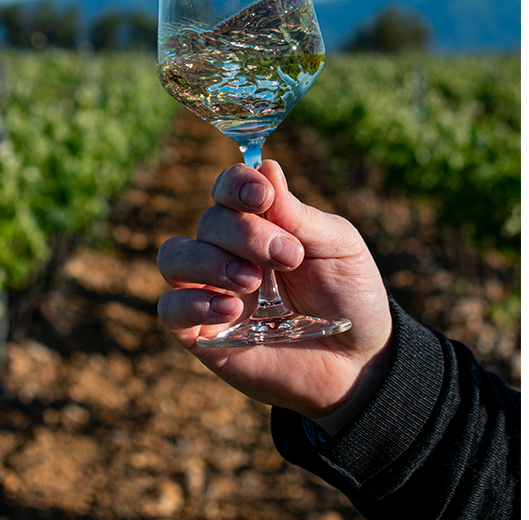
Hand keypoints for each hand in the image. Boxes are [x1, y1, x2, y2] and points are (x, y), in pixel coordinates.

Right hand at [157, 159, 392, 434]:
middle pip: (208, 221)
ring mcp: (211, 291)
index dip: (237, 184)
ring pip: (175, 256)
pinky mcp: (202, 334)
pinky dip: (192, 303)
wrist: (358, 363)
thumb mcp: (338, 248)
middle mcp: (228, 251)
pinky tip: (233, 310)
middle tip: (288, 257)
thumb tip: (266, 166)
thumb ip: (299, 214)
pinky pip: (170, 309)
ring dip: (210, 261)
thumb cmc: (350, 296)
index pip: (228, 188)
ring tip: (253, 282)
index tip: (262, 197)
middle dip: (244, 233)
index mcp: (260, 223)